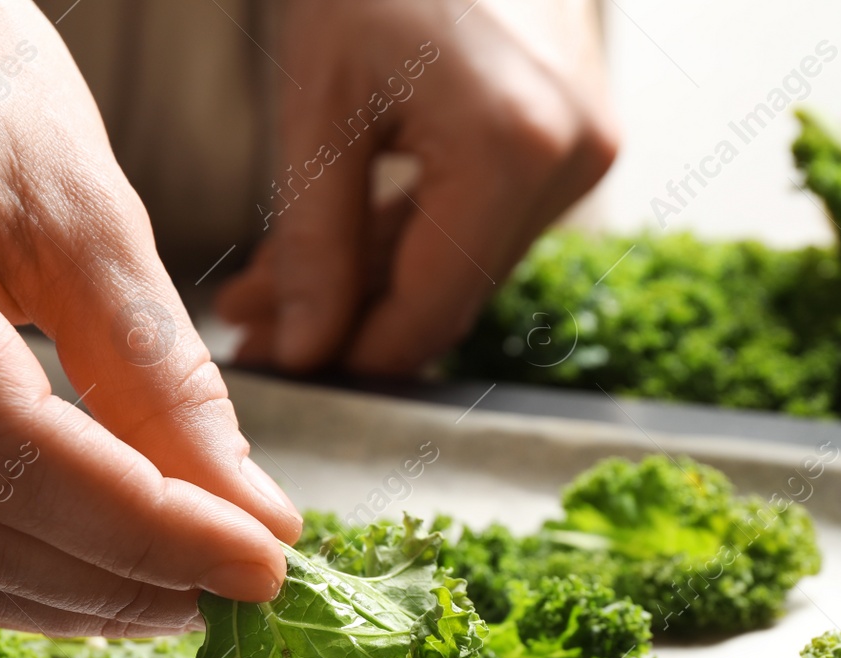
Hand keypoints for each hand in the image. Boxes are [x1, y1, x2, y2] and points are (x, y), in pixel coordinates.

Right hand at [0, 0, 300, 636]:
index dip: (147, 529)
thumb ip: (163, 375)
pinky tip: (86, 559)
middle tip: (228, 586)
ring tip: (172, 586)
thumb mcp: (87, 206)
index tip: (257, 563)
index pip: (5, 452)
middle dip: (113, 578)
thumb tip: (247, 516)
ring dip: (59, 592)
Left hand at [217, 0, 615, 375]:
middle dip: (347, 315)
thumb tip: (307, 351)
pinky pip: (481, 215)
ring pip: (461, 258)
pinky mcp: (575, 134)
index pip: (430, 311)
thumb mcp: (318, 107)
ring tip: (275, 282)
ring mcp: (585, 146)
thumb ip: (315, 243)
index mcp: (513, 150)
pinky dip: (410, 231)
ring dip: (371, 277)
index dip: (350, 356)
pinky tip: (340, 240)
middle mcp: (572, 158)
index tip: (278, 367)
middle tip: (255, 326)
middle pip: (447, 290)